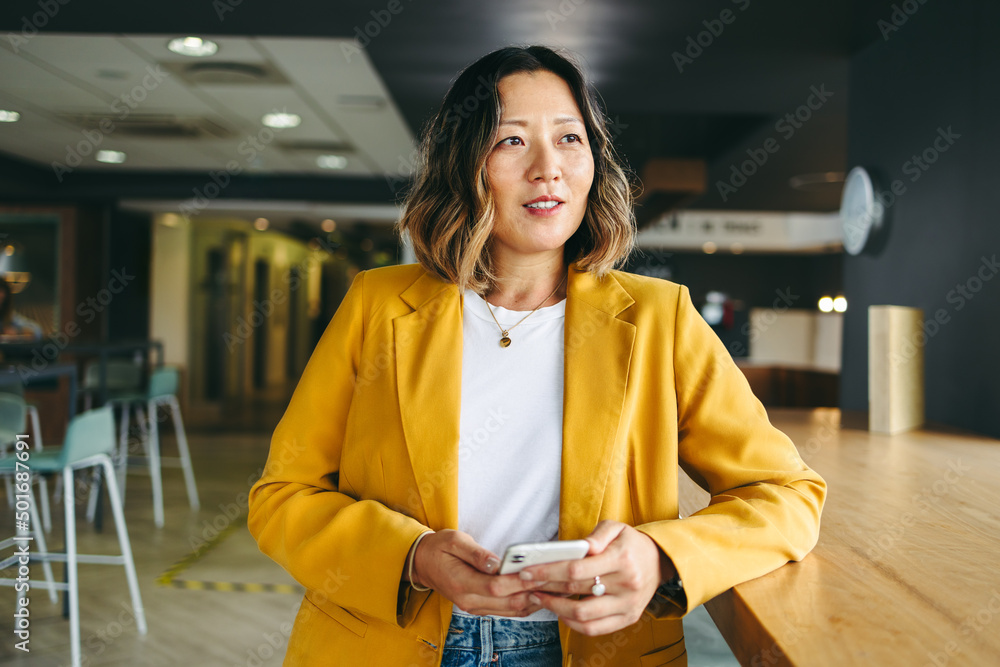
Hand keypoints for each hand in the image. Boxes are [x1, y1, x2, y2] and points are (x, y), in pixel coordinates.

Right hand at [410, 529, 543, 616]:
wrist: (423, 564)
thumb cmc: (439, 548)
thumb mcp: (454, 541)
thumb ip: (476, 553)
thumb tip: (497, 562)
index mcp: (461, 583)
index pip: (496, 587)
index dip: (519, 581)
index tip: (539, 573)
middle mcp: (469, 601)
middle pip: (508, 603)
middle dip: (533, 592)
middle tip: (555, 582)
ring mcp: (475, 607)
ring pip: (511, 611)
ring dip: (533, 601)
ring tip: (553, 588)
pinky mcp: (480, 608)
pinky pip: (507, 611)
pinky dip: (524, 604)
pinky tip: (539, 594)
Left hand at [517, 520, 668, 635]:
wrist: (659, 562)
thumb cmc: (631, 544)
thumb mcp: (617, 527)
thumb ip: (597, 534)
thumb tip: (580, 546)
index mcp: (621, 559)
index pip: (577, 569)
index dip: (548, 572)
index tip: (528, 571)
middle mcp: (626, 585)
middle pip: (576, 591)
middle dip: (546, 587)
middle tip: (526, 583)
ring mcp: (627, 605)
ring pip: (584, 615)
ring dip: (556, 608)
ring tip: (540, 597)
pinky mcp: (628, 618)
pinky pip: (595, 629)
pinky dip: (573, 623)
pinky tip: (560, 612)